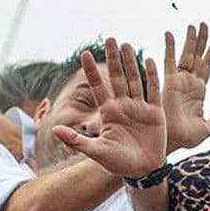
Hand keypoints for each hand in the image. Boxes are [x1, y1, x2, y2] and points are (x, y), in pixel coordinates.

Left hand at [52, 39, 167, 178]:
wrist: (143, 171)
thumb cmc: (118, 163)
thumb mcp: (95, 152)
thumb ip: (76, 140)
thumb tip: (54, 130)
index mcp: (108, 112)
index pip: (97, 87)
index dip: (91, 71)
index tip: (83, 54)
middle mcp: (123, 106)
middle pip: (117, 77)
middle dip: (113, 59)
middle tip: (110, 39)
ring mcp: (139, 108)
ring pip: (134, 80)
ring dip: (130, 63)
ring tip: (125, 44)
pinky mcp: (155, 112)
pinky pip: (153, 90)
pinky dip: (151, 76)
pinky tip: (148, 60)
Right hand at [163, 23, 209, 152]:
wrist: (173, 140)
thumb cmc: (186, 137)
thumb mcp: (206, 129)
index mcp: (199, 91)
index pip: (207, 67)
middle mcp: (190, 83)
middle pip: (198, 56)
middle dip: (202, 40)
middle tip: (204, 24)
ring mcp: (180, 81)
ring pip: (187, 55)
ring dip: (191, 40)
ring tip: (194, 25)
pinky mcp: (170, 81)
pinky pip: (170, 61)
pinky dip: (169, 47)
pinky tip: (169, 34)